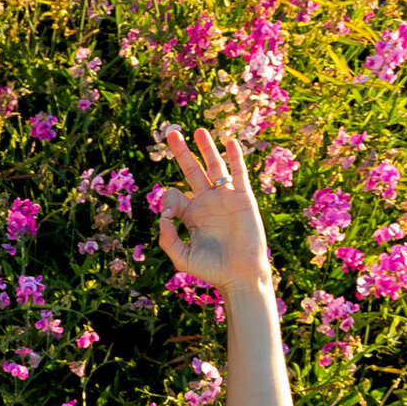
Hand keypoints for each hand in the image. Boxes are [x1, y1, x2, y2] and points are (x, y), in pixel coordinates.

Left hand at [155, 126, 273, 295]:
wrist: (240, 275)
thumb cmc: (212, 269)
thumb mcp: (182, 257)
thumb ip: (168, 239)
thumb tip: (163, 216)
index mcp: (192, 215)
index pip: (175, 195)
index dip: (169, 199)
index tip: (171, 215)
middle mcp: (208, 203)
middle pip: (193, 171)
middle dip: (182, 152)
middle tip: (171, 133)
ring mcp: (226, 199)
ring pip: (215, 167)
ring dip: (207, 148)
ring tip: (198, 130)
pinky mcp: (243, 199)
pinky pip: (238, 173)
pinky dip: (234, 157)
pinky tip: (229, 142)